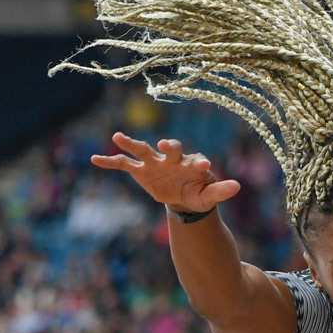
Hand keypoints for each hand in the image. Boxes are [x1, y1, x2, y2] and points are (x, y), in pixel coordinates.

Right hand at [91, 133, 240, 212]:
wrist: (181, 196)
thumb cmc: (197, 192)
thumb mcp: (209, 195)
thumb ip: (221, 190)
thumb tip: (238, 186)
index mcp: (191, 163)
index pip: (195, 159)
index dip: (198, 160)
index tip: (204, 163)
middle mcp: (172, 158)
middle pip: (169, 148)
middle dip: (167, 146)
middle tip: (165, 145)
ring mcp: (154, 162)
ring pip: (142, 149)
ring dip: (130, 143)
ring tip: (117, 136)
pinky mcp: (140, 170)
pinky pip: (123, 164)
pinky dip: (110, 161)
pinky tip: (95, 159)